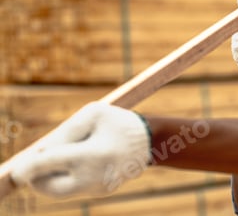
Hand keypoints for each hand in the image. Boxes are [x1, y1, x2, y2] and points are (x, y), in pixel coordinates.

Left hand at [11, 102, 150, 197]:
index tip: (17, 170)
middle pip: (50, 187)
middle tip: (33, 167)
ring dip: (52, 178)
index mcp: (90, 155)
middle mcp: (93, 176)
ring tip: (57, 160)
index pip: (47, 165)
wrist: (151, 142)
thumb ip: (65, 131)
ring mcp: (98, 187)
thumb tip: (40, 152)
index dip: (28, 168)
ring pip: (61, 191)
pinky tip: (75, 164)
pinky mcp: (102, 191)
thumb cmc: (119, 122)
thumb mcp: (93, 114)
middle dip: (37, 179)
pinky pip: (76, 189)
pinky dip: (69, 179)